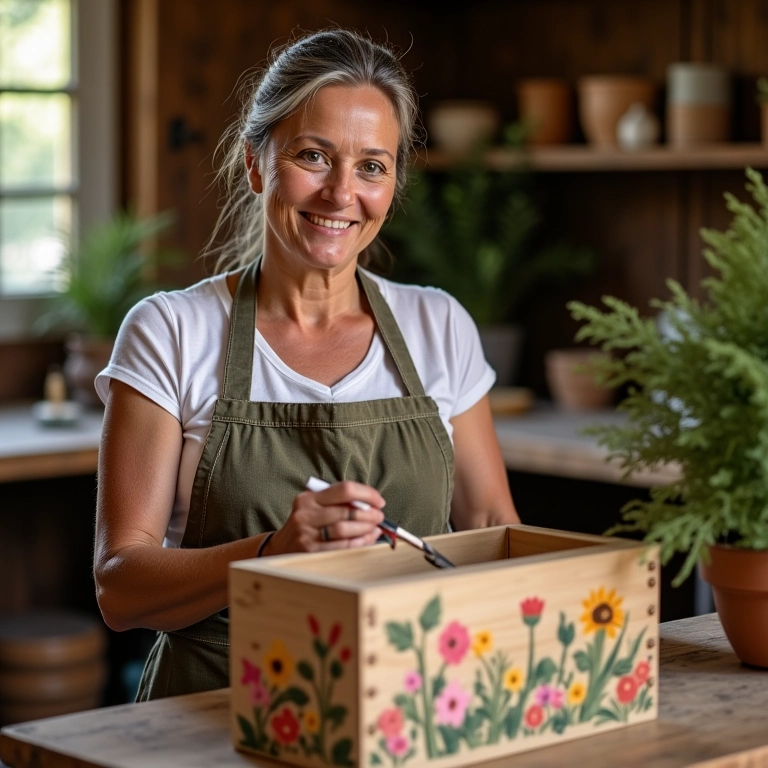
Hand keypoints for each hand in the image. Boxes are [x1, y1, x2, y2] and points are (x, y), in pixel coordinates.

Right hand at [268, 481, 384, 554]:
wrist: (280, 548)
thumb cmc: (307, 524)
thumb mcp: (315, 507)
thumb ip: (338, 502)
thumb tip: (372, 505)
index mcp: (309, 498)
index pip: (344, 489)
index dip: (366, 494)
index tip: (379, 501)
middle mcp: (306, 514)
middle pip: (346, 510)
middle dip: (369, 514)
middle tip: (380, 517)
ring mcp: (307, 534)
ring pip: (344, 529)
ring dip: (365, 529)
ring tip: (375, 529)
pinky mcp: (311, 552)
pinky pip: (341, 547)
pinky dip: (359, 543)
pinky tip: (366, 540)